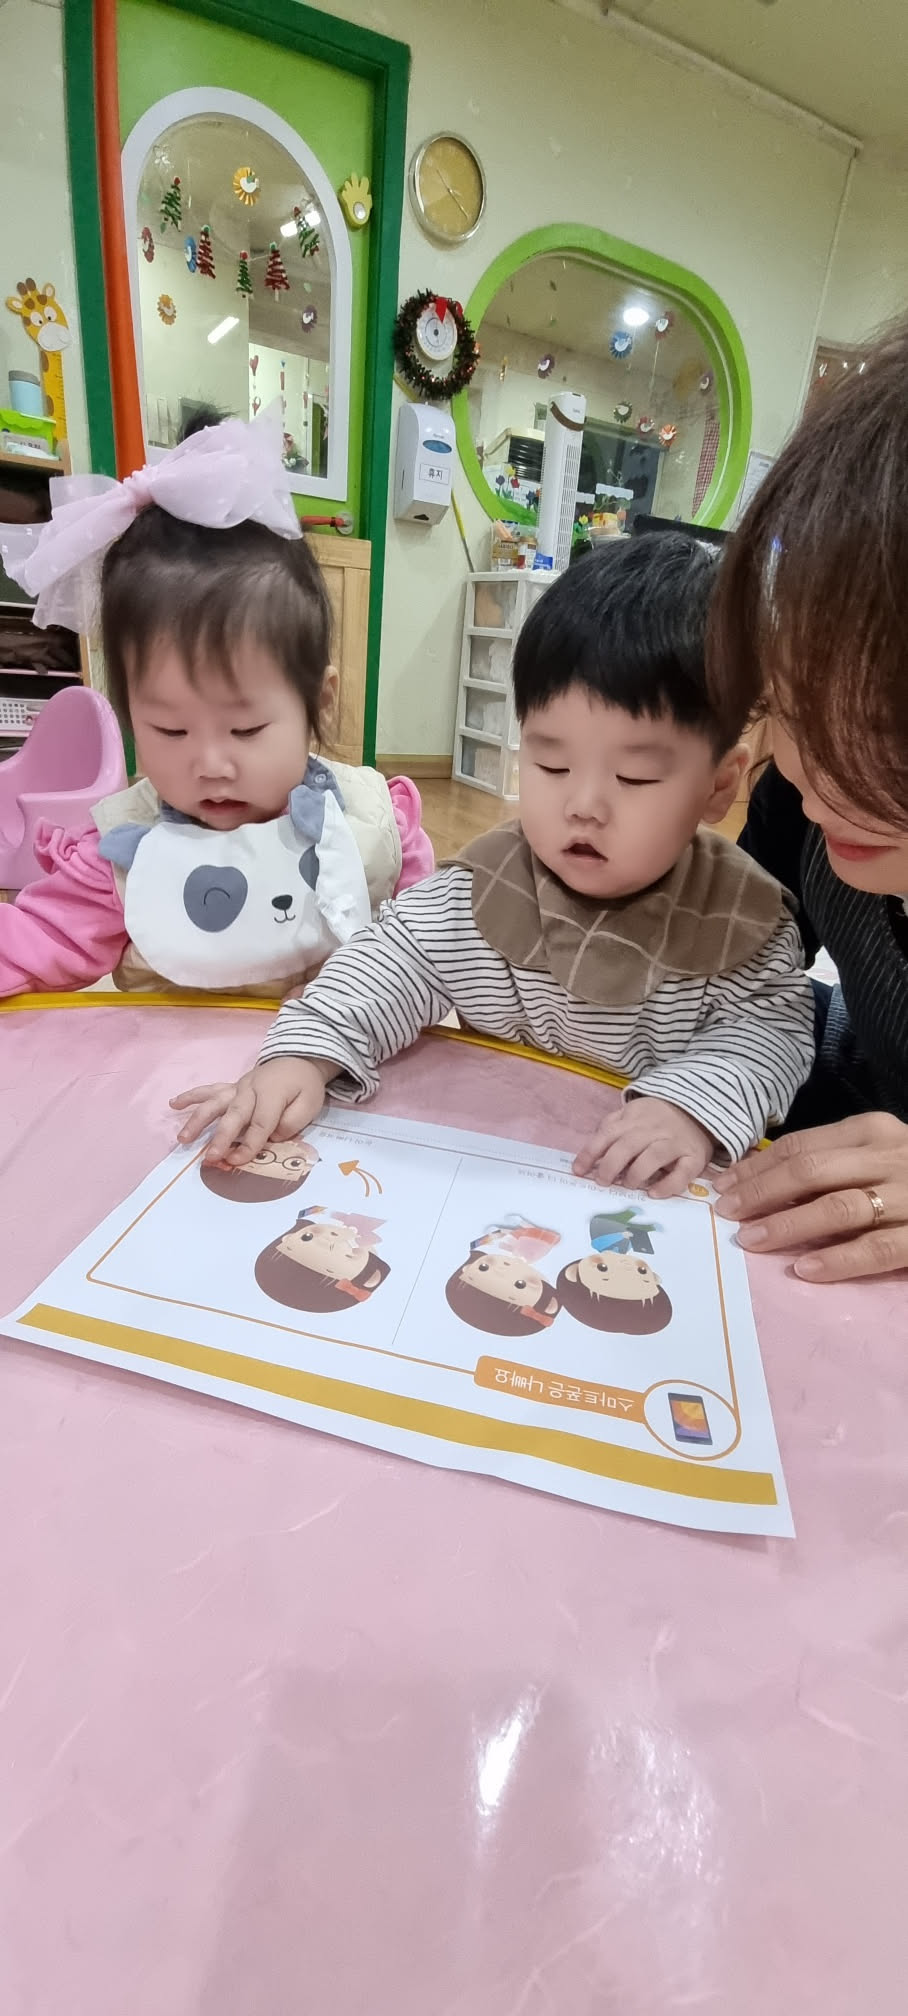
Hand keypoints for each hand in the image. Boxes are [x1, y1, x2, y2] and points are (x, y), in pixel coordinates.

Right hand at [170, 1057, 333, 1166]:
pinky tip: (174, 1104)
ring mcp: (238, 1087)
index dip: (250, 1144)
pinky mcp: (232, 1087)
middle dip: (221, 1137)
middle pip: (234, 1115)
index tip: (237, 1161)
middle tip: (210, 1157)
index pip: (260, 1123)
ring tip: (183, 1138)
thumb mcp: (310, 1103)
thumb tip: (272, 1136)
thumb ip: (293, 1121)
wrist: (299, 1059)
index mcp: (272, 1093)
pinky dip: (191, 1096)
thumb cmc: (305, 1086)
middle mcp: (251, 1089)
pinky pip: (210, 1091)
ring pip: (215, 1103)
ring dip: (198, 1120)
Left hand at [573, 1096, 714, 1197]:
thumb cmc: (658, 1118)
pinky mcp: (694, 1158)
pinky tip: (653, 1194)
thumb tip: (591, 1152)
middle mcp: (653, 1129)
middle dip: (610, 1166)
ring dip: (636, 1174)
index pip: (607, 1134)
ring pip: (653, 1157)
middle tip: (603, 1182)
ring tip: (628, 1185)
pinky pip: (682, 1174)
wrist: (699, 1111)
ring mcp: (675, 1143)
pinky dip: (667, 1186)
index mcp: (634, 1118)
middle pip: (627, 1146)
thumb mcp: (633, 1114)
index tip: (578, 1171)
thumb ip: (613, 1127)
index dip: (590, 1153)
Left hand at [713, 1111, 907, 1281]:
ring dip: (789, 1225)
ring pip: (839, 1207)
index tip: (725, 1188)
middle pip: (811, 1171)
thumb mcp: (877, 1151)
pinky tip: (805, 1268)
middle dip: (762, 1193)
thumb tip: (757, 1179)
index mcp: (872, 1130)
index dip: (757, 1168)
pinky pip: (876, 1248)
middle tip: (728, 1214)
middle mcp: (890, 1156)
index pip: (801, 1146)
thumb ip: (831, 1160)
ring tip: (752, 1241)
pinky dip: (838, 1259)